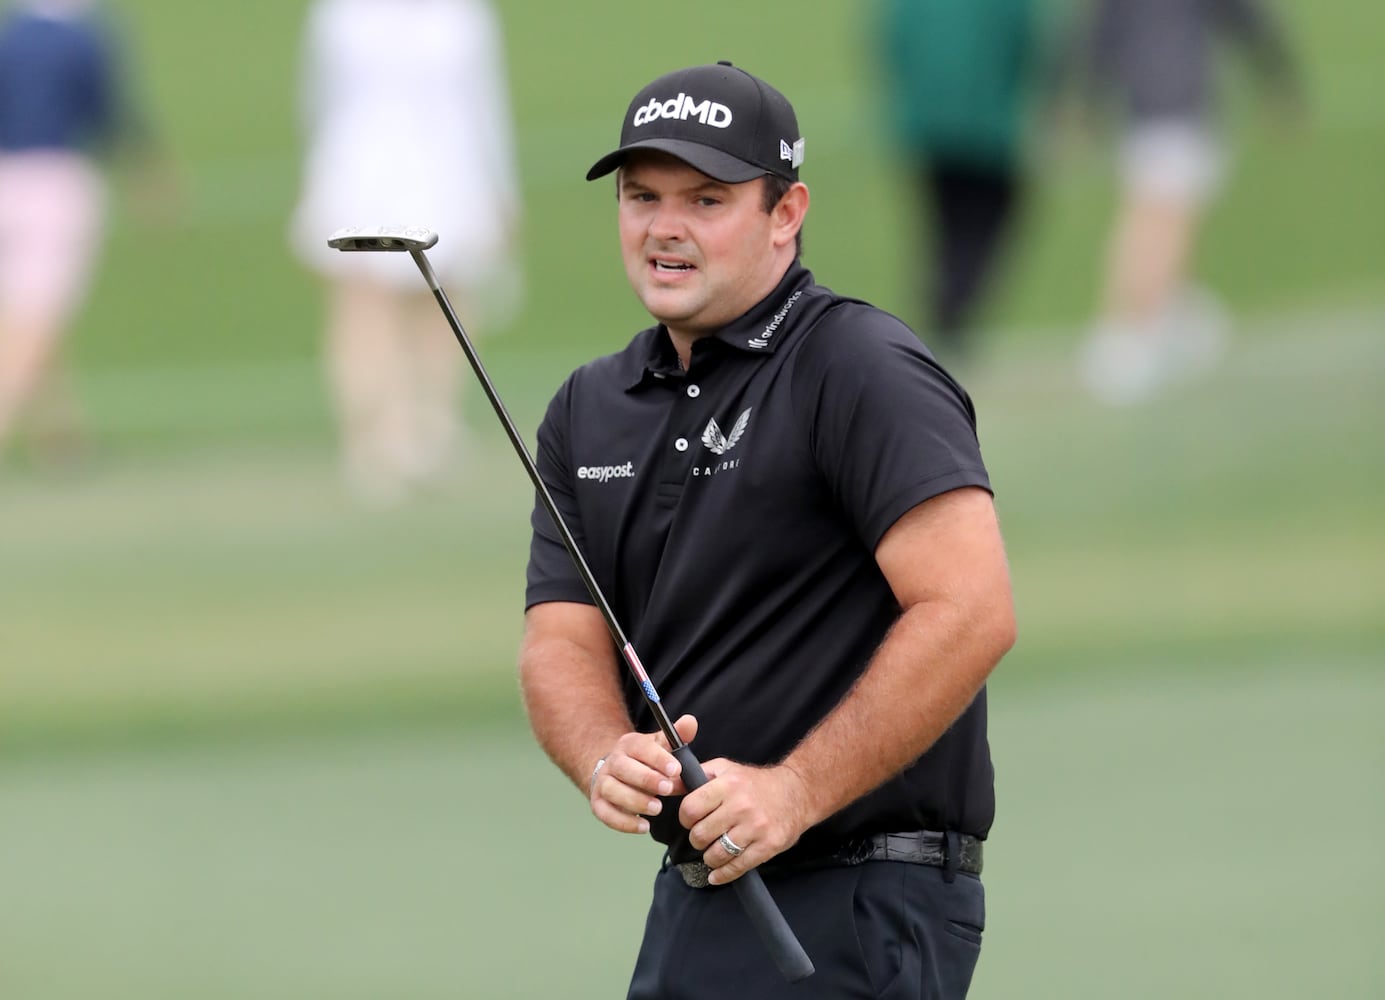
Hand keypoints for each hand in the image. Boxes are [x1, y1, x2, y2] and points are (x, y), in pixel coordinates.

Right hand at [589, 714, 697, 834]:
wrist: (616, 773)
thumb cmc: (645, 761)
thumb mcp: (661, 746)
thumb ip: (677, 736)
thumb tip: (691, 722)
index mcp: (629, 744)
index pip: (641, 748)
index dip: (658, 759)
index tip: (676, 770)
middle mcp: (613, 761)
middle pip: (624, 768)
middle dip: (647, 779)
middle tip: (667, 789)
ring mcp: (603, 783)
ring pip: (612, 790)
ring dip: (635, 801)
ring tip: (657, 808)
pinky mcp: (598, 803)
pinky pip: (606, 814)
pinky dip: (624, 822)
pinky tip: (644, 826)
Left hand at [678, 759, 812, 885]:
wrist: (797, 792)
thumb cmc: (755, 782)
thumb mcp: (725, 769)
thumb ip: (697, 776)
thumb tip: (669, 786)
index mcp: (727, 785)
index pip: (690, 809)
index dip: (686, 818)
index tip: (691, 820)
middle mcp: (741, 806)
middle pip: (700, 835)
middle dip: (697, 839)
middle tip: (703, 836)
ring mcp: (755, 828)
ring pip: (716, 854)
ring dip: (709, 857)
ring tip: (712, 852)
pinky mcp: (767, 846)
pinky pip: (737, 867)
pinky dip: (722, 875)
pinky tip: (716, 874)